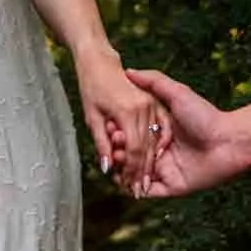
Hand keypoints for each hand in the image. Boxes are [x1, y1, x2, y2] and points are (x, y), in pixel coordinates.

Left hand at [75, 44, 164, 180]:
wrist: (99, 59)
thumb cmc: (91, 86)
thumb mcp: (92, 117)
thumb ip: (102, 143)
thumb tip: (107, 168)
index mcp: (127, 112)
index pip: (134, 149)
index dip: (132, 170)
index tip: (131, 188)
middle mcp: (143, 108)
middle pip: (146, 147)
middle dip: (143, 171)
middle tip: (140, 191)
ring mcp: (152, 103)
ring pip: (154, 139)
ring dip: (151, 162)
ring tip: (146, 181)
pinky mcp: (156, 100)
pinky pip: (159, 129)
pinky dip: (156, 146)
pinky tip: (154, 160)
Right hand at [109, 69, 234, 198]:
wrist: (229, 141)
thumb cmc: (206, 116)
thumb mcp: (178, 93)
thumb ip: (154, 82)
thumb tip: (129, 71)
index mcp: (159, 131)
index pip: (131, 134)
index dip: (117, 131)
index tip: (109, 126)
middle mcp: (160, 152)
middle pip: (130, 155)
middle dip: (117, 150)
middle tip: (112, 142)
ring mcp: (166, 170)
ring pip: (135, 174)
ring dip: (122, 169)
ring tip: (115, 158)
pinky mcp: (172, 186)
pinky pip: (148, 191)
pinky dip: (133, 188)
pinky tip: (123, 179)